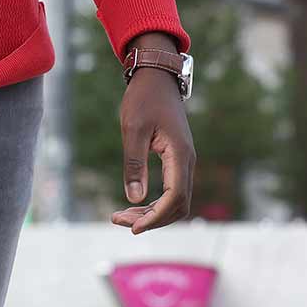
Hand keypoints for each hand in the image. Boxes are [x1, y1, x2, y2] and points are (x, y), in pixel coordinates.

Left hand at [113, 43, 195, 234]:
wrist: (156, 79)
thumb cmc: (143, 100)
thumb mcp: (133, 129)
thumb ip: (134, 163)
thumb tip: (134, 198)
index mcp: (179, 155)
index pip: (174, 198)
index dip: (156, 216)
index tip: (133, 227)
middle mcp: (187, 162)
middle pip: (177, 205)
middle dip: (151, 218)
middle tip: (119, 220)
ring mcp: (184, 162)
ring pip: (175, 200)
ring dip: (152, 212)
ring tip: (122, 216)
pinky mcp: (177, 160)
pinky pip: (171, 190)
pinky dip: (155, 201)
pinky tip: (135, 203)